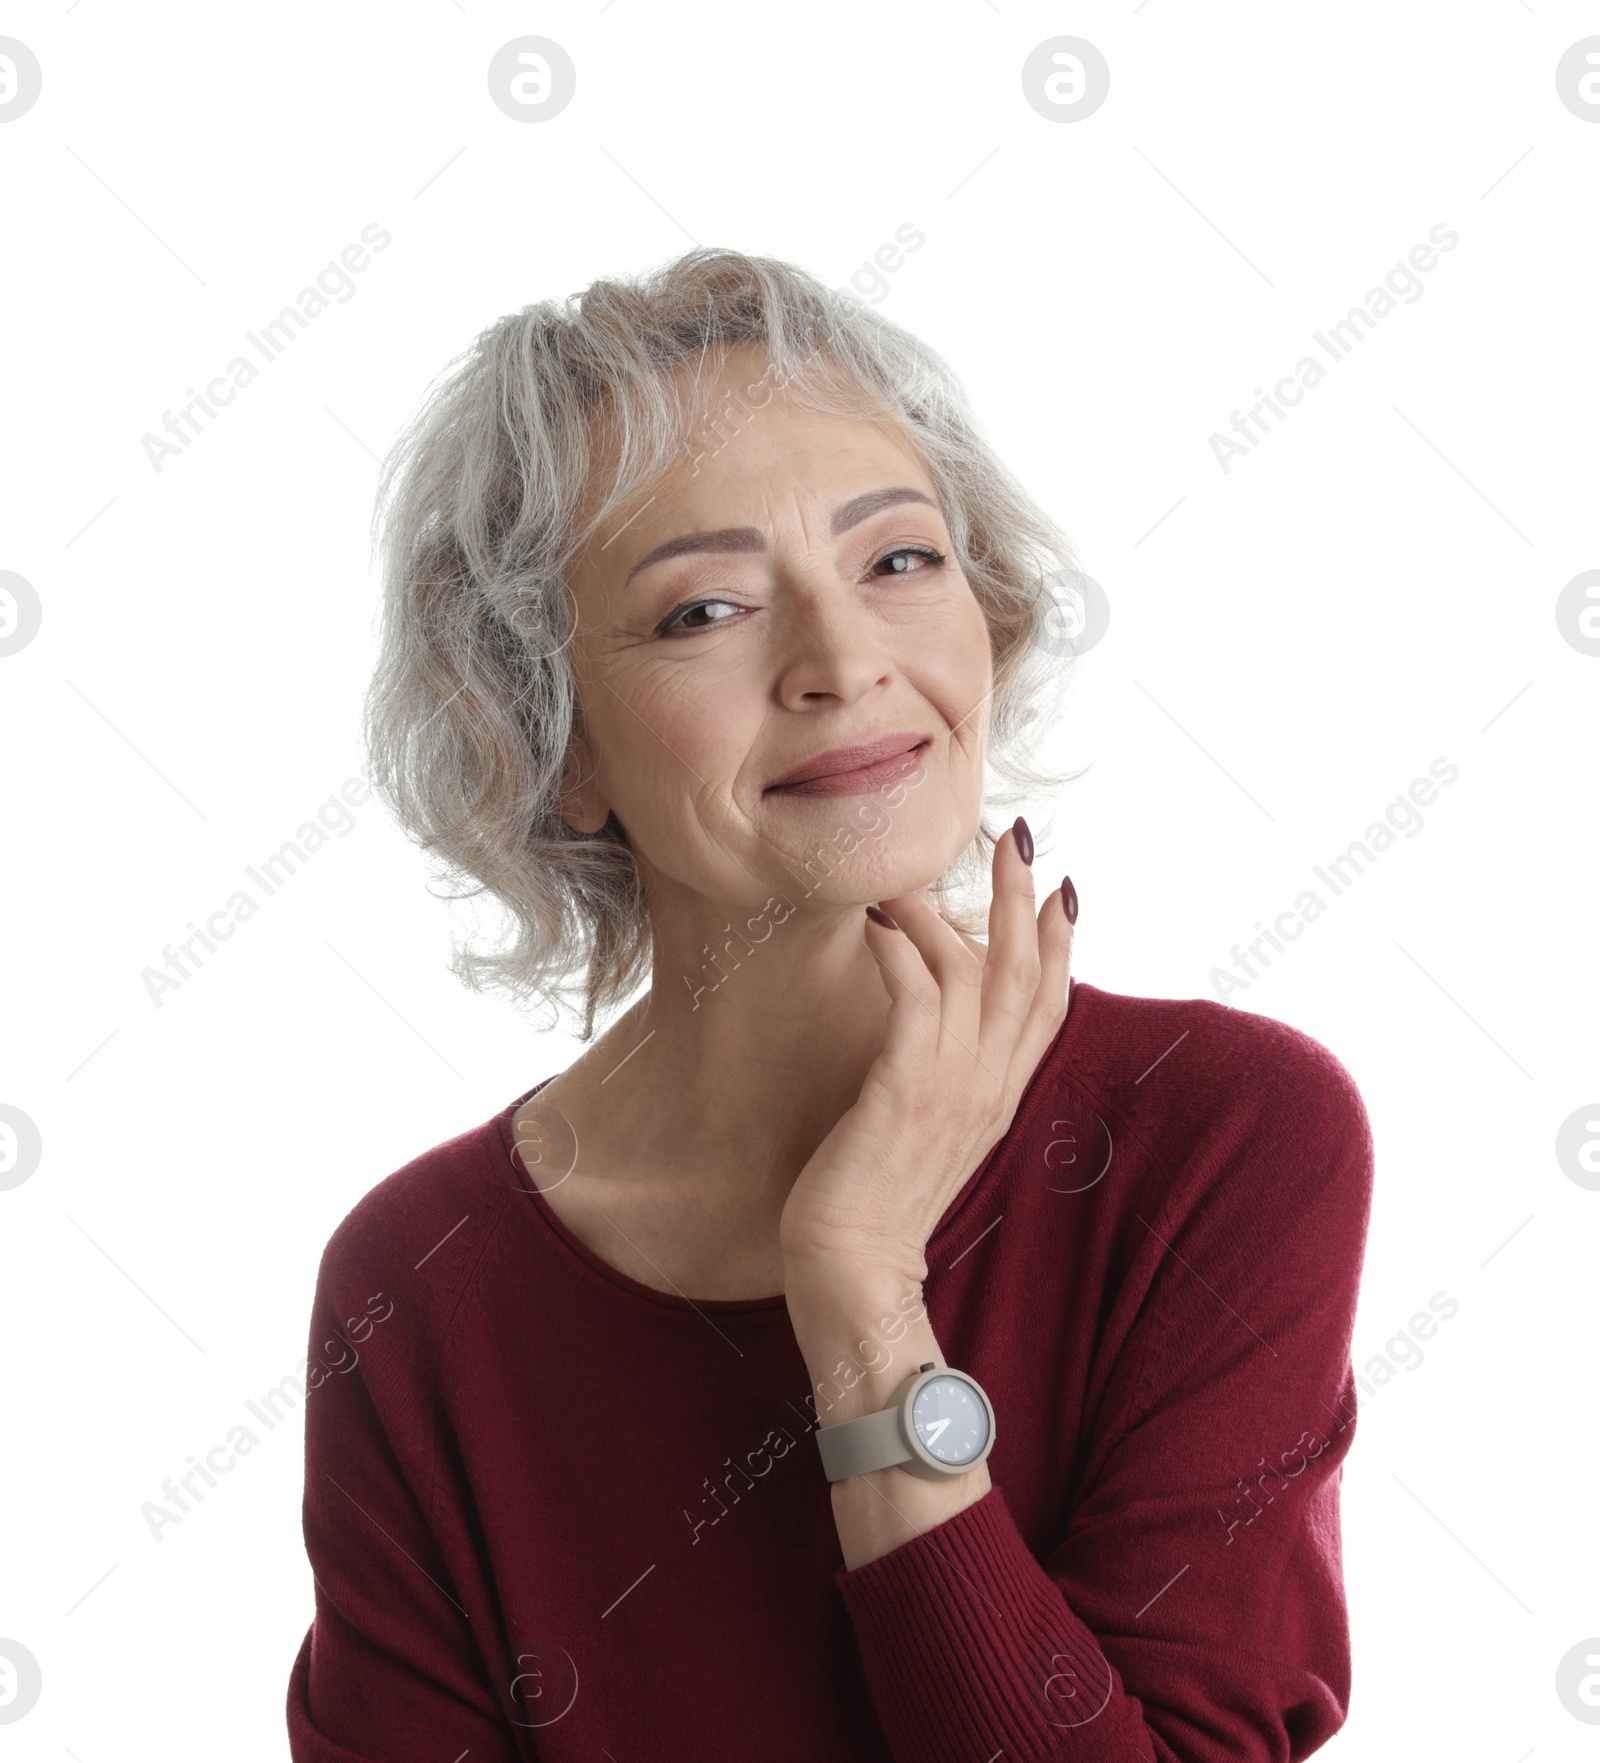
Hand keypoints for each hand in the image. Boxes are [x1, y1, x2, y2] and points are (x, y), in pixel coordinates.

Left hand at [778, 820, 1075, 1285]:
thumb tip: (935, 1029)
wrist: (855, 1278)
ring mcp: (953, 1089)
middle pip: (1027, 973)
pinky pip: (916, 1000)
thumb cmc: (875, 1202)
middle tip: (1015, 837)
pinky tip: (876, 921)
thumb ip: (944, 1080)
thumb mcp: (927, 1131)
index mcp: (1001, 1096)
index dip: (1060, 942)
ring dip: (942, 911)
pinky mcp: (906, 1092)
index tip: (1062, 887)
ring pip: (975, 973)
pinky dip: (901, 951)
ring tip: (902, 874)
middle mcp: (990, 1087)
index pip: (1048, 1004)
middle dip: (1023, 899)